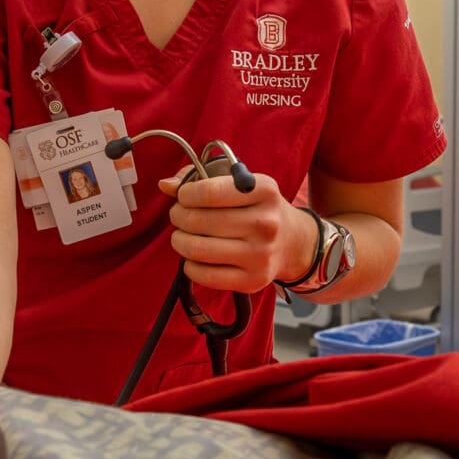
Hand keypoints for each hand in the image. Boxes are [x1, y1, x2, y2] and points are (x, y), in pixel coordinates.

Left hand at [159, 166, 308, 293]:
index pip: (210, 192)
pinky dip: (190, 266)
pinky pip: (204, 276)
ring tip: (182, 236)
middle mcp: (266, 223)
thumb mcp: (240, 184)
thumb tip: (165, 184)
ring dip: (179, 241)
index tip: (183, 197)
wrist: (293, 242)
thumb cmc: (257, 208)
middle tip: (179, 216)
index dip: (185, 194)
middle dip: (178, 217)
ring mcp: (260, 255)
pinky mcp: (252, 281)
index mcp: (264, 191)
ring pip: (197, 249)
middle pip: (199, 221)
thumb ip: (201, 178)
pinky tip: (195, 257)